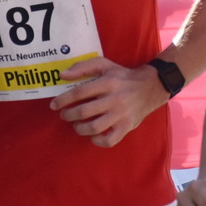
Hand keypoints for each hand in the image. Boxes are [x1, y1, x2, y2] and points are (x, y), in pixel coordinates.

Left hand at [50, 57, 167, 147]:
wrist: (150, 87)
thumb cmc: (122, 76)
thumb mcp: (105, 65)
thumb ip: (83, 67)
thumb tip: (63, 76)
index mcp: (108, 82)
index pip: (79, 92)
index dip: (63, 100)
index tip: (54, 105)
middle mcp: (114, 99)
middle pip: (84, 111)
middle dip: (69, 115)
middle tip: (65, 115)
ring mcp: (121, 115)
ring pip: (95, 127)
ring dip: (80, 129)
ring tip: (77, 126)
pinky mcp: (127, 126)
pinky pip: (109, 140)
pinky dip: (98, 141)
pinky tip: (93, 136)